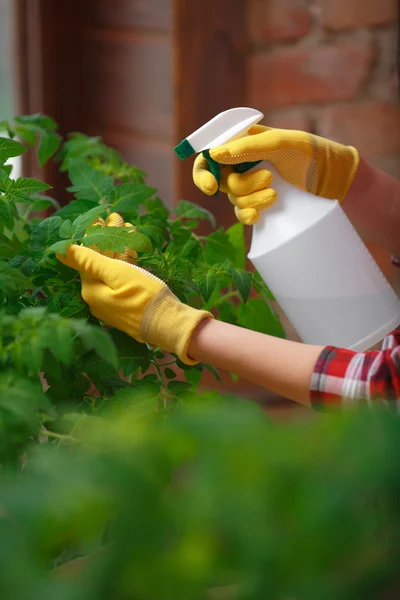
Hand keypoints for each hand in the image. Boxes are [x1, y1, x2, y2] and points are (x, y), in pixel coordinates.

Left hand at [57, 215, 212, 363]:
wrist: (169, 324)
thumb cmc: (143, 295)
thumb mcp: (116, 272)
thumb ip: (88, 260)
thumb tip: (59, 250)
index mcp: (90, 290)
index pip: (87, 256)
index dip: (95, 235)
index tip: (104, 217)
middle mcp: (97, 299)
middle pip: (100, 262)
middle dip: (110, 239)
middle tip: (120, 219)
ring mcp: (111, 305)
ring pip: (113, 271)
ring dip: (121, 249)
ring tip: (130, 229)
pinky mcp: (126, 308)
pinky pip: (121, 282)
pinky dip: (127, 265)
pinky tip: (134, 252)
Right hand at [193, 125, 359, 224]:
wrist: (334, 180)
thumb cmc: (309, 152)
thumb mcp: (279, 144)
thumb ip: (246, 147)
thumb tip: (213, 155)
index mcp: (241, 144)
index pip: (208, 158)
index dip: (204, 173)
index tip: (213, 186)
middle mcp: (241, 164)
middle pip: (222, 182)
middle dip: (242, 185)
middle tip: (269, 178)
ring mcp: (250, 186)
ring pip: (233, 199)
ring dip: (252, 199)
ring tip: (276, 193)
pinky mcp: (259, 204)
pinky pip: (242, 214)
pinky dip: (248, 215)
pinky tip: (260, 215)